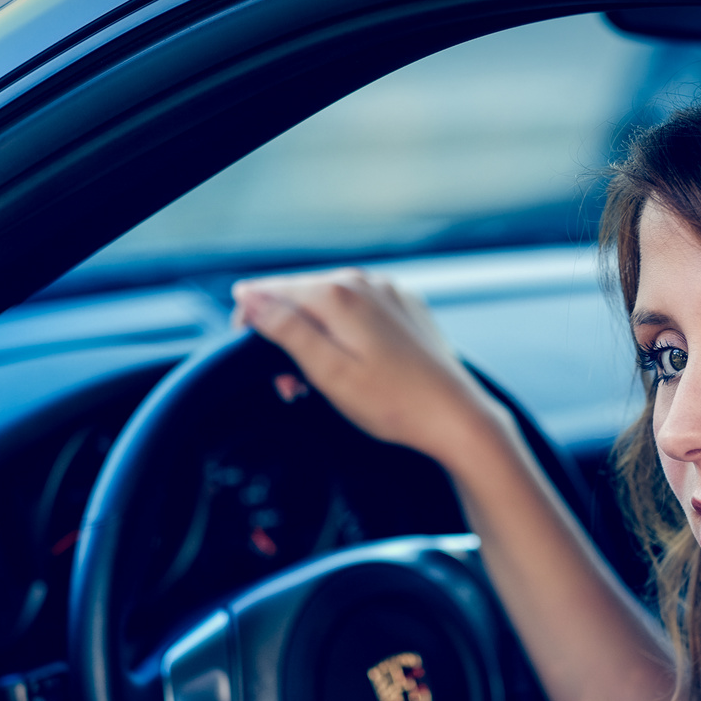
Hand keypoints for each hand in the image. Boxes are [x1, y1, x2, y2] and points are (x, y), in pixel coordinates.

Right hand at [231, 269, 508, 467]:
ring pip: (329, 305)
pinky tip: (349, 368)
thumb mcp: (328, 372)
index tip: (244, 348)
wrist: (456, 417)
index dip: (249, 319)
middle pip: (300, 297)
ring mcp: (389, 293)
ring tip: (317, 383)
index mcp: (340, 294)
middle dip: (283, 335)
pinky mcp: (405, 310)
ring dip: (313, 338)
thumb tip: (249, 297)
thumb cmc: (394, 403)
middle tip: (288, 386)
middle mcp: (364, 282)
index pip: (271, 290)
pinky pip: (359, 312)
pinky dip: (343, 335)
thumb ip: (286, 329)